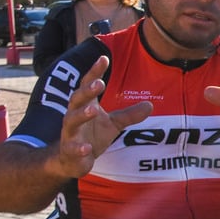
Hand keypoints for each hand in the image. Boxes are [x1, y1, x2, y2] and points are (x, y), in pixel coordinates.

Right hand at [48, 55, 151, 178]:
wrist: (70, 160)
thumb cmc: (91, 136)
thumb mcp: (113, 124)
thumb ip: (129, 115)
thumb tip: (150, 105)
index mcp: (85, 105)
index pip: (88, 85)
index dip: (95, 72)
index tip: (103, 58)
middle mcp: (74, 115)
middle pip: (77, 98)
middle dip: (87, 91)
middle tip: (99, 83)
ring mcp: (70, 133)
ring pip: (72, 120)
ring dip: (82, 114)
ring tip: (93, 110)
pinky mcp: (69, 150)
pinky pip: (73, 148)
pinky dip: (79, 148)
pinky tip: (87, 148)